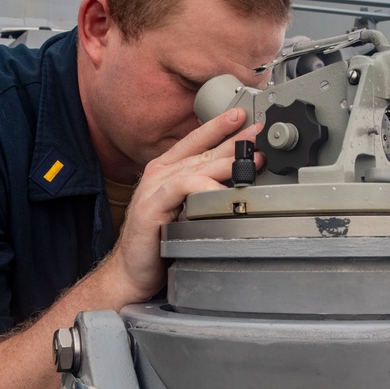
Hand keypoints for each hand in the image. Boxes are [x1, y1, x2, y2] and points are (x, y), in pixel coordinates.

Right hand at [102, 107, 261, 301]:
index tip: (242, 117)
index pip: (195, 141)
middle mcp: (159, 174)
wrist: (132, 271)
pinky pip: (182, 189)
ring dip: (225, 161)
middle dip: (231, 140)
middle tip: (257, 133)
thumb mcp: (186, 211)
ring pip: (195, 166)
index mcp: (166, 171)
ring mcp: (153, 188)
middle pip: (201, 151)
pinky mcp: (151, 206)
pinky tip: (221, 189)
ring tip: (250, 159)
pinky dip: (203, 186)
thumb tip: (237, 182)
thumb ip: (203, 193)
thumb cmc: (160, 243)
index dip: (219, 127)